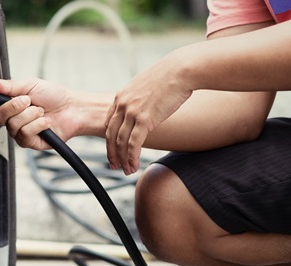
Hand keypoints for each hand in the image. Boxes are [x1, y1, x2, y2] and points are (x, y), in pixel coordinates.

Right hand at [0, 74, 80, 149]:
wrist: (72, 109)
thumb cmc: (53, 96)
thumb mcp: (30, 85)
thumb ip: (8, 85)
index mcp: (9, 105)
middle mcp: (12, 119)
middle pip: (0, 117)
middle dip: (15, 106)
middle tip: (29, 101)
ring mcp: (19, 132)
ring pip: (13, 125)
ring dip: (30, 115)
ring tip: (41, 111)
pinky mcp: (29, 142)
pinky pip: (25, 134)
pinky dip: (37, 125)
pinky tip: (45, 122)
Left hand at [105, 55, 192, 174]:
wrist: (181, 69)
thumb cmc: (170, 76)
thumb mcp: (147, 86)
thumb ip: (140, 99)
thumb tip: (145, 108)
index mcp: (121, 96)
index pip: (108, 122)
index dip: (110, 138)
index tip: (113, 148)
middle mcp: (123, 105)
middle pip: (110, 135)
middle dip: (111, 152)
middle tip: (114, 165)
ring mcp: (132, 112)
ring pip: (120, 142)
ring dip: (122, 159)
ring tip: (125, 170)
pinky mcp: (144, 119)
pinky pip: (133, 144)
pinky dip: (131, 158)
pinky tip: (133, 167)